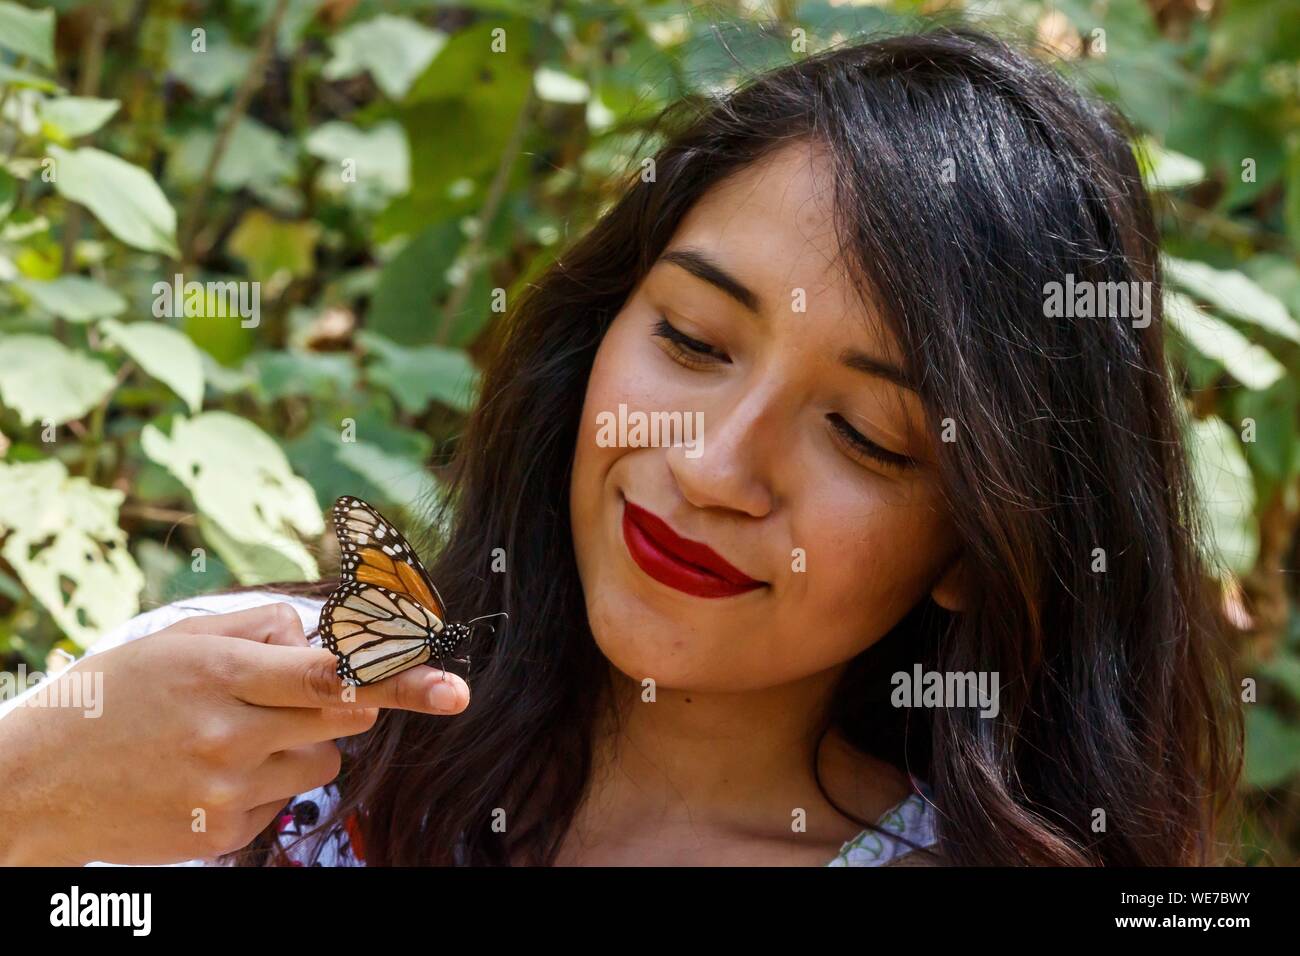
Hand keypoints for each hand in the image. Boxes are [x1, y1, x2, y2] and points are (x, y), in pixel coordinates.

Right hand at [0, 602, 468, 864]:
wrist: (40, 784)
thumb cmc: (113, 699)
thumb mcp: (176, 641)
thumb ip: (257, 632)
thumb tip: (319, 637)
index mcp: (220, 674)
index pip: (332, 676)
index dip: (399, 678)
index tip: (453, 689)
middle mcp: (230, 734)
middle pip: (342, 719)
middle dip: (339, 703)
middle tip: (287, 696)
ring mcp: (227, 791)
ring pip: (322, 763)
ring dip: (299, 744)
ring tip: (232, 736)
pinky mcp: (224, 833)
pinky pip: (284, 803)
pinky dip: (264, 784)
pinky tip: (209, 774)